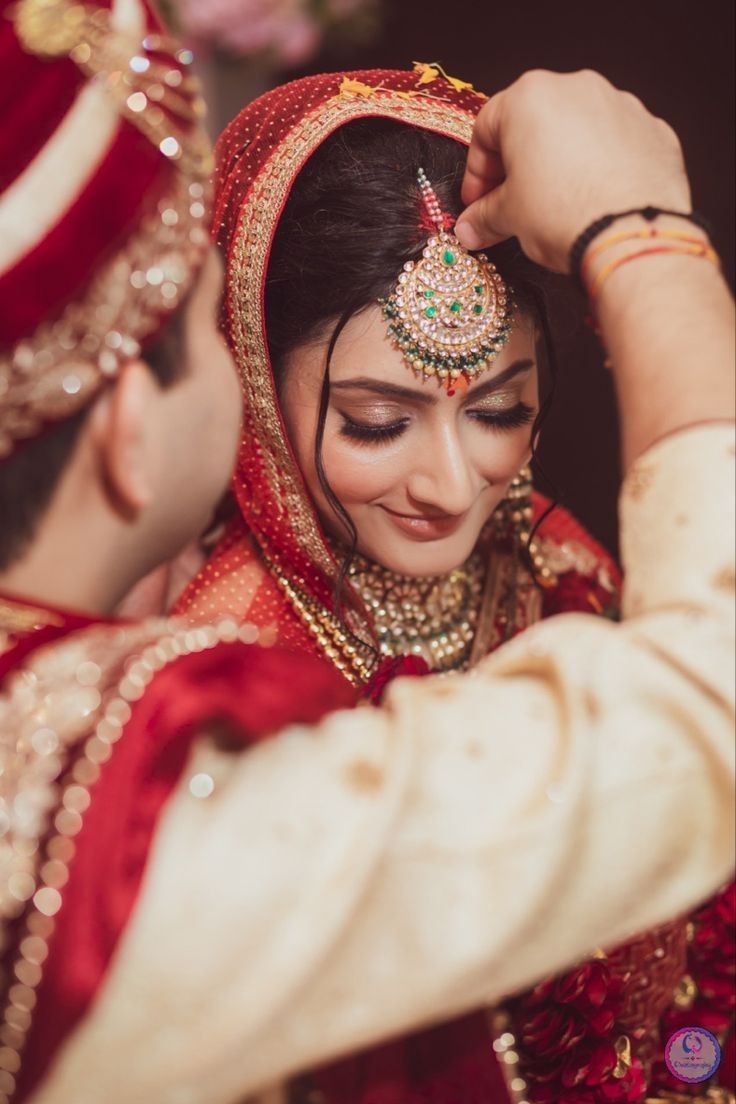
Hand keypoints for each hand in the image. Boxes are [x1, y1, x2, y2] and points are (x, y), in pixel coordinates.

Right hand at [455, 70, 690, 271]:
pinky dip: (603, 166)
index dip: (477, 172)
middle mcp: (576, 89)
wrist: (631, 236)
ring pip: (578, 130)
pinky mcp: (652, 129)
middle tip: (513, 204)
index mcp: (529, 98)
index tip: (478, 202)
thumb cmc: (566, 214)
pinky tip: (596, 200)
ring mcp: (619, 105)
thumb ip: (485, 216)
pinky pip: (616, 144)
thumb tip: (473, 226)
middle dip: (520, 164)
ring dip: (563, 162)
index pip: (486, 130)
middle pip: (534, 125)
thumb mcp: (511, 217)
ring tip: (559, 204)